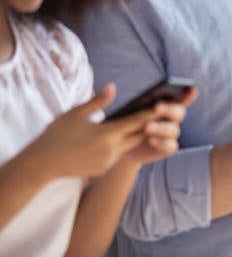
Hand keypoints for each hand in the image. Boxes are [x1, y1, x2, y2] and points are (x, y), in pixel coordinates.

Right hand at [27, 85, 161, 178]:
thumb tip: (113, 87)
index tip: (164, 104)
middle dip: (147, 125)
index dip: (151, 113)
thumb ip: (98, 101)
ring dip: (135, 136)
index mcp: (107, 133)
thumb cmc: (56, 134)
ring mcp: (108, 161)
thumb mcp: (76, 113)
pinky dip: (122, 146)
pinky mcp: (103, 169)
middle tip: (158, 113)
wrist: (41, 164)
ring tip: (143, 123)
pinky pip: (118, 155)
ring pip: (129, 146)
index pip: (136, 121)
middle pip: (138, 135)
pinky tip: (123, 138)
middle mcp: (112, 149)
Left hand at [122, 87, 196, 164]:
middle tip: (157, 107)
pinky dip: (163, 143)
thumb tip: (110, 86)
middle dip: (169, 108)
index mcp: (165, 105)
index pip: (181, 98)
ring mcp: (170, 134)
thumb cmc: (125, 124)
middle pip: (179, 112)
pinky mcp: (166, 148)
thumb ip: (122, 101)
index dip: (188, 94)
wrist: (119, 148)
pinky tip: (151, 141)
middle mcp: (171, 119)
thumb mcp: (125, 112)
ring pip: (174, 129)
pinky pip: (171, 146)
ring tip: (147, 127)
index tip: (191, 89)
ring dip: (161, 127)